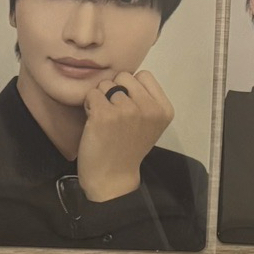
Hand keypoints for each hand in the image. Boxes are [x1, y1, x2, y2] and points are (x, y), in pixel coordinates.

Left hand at [77, 71, 172, 200]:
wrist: (112, 178)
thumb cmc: (128, 149)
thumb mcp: (149, 124)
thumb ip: (146, 100)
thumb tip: (127, 76)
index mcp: (164, 109)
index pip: (144, 75)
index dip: (132, 88)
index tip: (129, 107)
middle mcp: (149, 108)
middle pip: (124, 76)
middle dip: (115, 91)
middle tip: (115, 114)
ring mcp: (127, 111)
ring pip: (105, 84)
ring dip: (101, 99)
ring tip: (105, 120)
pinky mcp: (104, 114)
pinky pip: (91, 94)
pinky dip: (89, 105)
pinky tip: (94, 122)